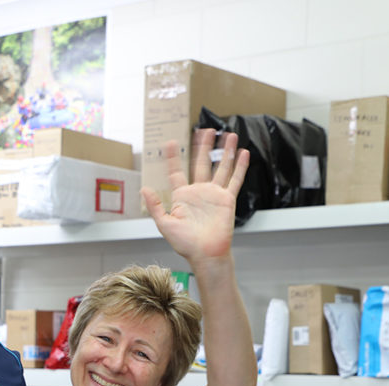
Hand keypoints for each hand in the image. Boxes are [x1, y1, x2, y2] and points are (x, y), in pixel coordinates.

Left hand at [140, 129, 248, 264]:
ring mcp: (214, 194)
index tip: (171, 142)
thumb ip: (155, 205)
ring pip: (220, 167)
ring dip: (225, 151)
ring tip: (229, 135)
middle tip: (206, 129)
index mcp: (182, 196)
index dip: (174, 157)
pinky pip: (234, 180)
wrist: (205, 253)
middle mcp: (198, 192)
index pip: (176, 172)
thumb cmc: (184, 243)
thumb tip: (144, 188)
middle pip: (201, 163)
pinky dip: (240, 166)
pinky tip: (243, 153)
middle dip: (203, 146)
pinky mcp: (227, 199)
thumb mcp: (164, 223)